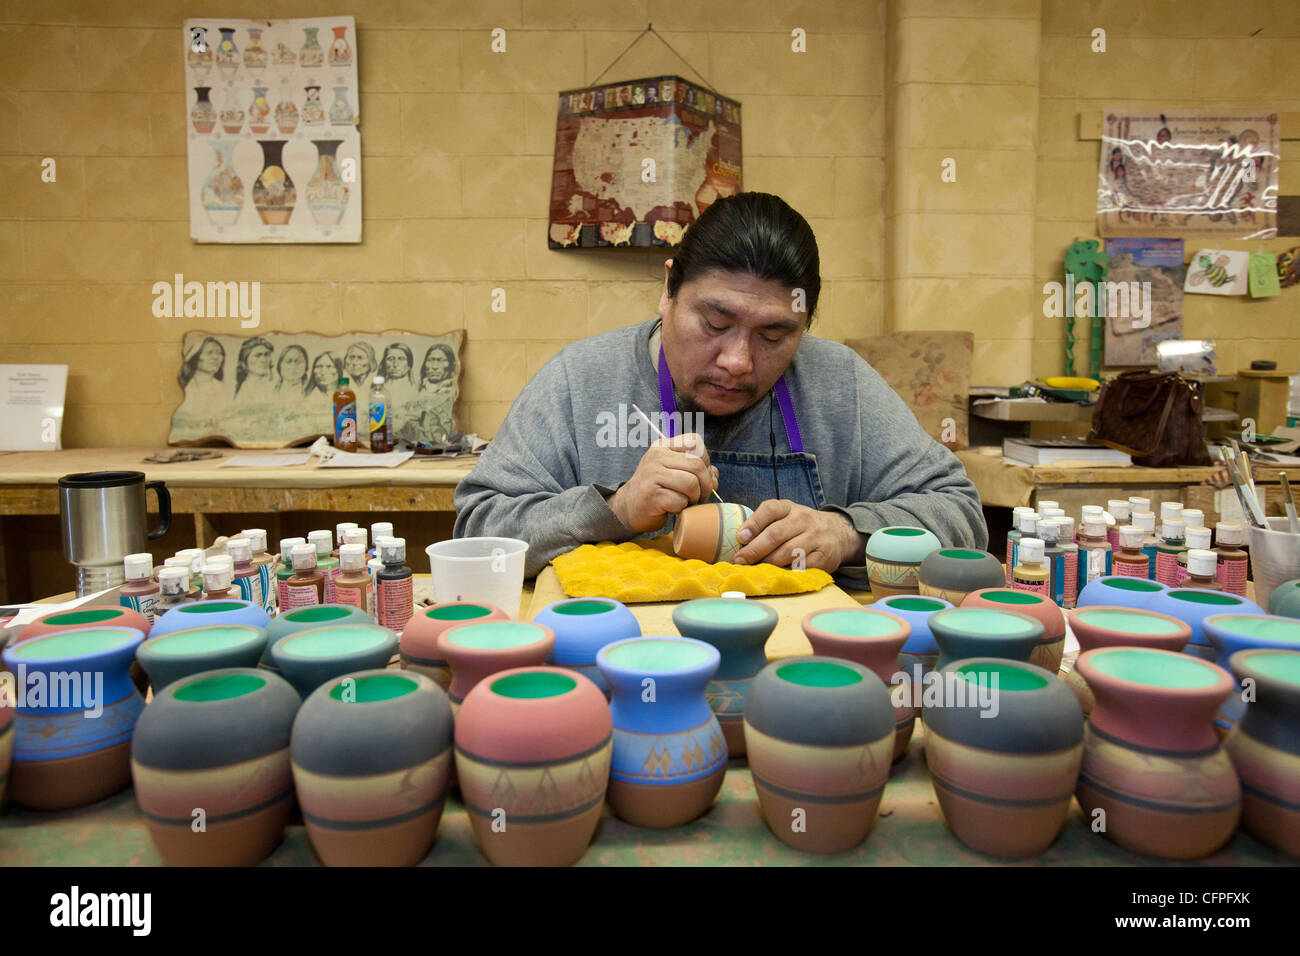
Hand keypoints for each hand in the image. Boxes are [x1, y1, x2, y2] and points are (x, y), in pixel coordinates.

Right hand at [607, 433, 719, 532]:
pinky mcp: (652, 495)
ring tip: (686, 502)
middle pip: (697, 465)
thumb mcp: (675, 473)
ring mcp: (652, 475)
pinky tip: (672, 508)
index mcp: (663, 446)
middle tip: (699, 496)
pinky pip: (680, 501)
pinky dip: (681, 508)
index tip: (700, 476)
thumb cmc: (657, 490)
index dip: (705, 460)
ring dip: (695, 498)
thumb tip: (714, 476)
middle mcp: (656, 456)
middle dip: (705, 484)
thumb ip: (697, 470)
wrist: (628, 508)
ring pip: (691, 483)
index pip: (695, 442)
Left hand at [732, 500, 863, 571]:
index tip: (740, 538)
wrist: (839, 533)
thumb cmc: (800, 526)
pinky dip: (787, 572)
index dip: (753, 524)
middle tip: (740, 560)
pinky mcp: (824, 557)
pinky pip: (801, 567)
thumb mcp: (784, 517)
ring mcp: (815, 538)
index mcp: (789, 508)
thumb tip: (739, 542)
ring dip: (768, 563)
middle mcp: (803, 520)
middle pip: (776, 534)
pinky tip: (777, 575)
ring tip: (756, 569)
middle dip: (755, 550)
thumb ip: (763, 524)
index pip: (770, 510)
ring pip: (787, 552)